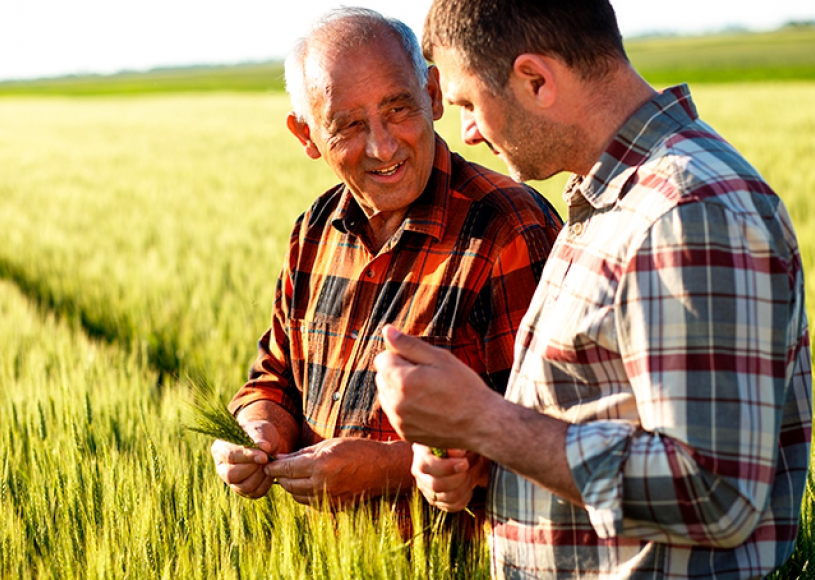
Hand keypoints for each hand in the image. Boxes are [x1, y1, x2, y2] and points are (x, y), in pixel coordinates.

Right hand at [211, 419, 278, 498]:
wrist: (267, 445)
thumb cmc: (259, 434)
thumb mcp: (259, 429)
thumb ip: (259, 436)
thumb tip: (264, 447)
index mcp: (220, 449)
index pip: (229, 455)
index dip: (247, 456)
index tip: (264, 455)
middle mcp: (222, 467)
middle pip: (231, 475)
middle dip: (253, 468)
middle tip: (266, 459)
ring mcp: (232, 481)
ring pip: (243, 486)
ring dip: (260, 476)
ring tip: (268, 464)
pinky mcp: (244, 490)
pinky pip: (254, 493)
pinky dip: (265, 484)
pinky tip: (270, 472)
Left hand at [264, 437, 411, 506]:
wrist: (382, 469)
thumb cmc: (357, 450)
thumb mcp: (329, 444)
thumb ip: (303, 453)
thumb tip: (280, 459)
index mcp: (321, 465)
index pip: (287, 469)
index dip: (273, 467)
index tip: (267, 464)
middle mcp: (322, 484)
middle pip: (288, 484)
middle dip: (280, 476)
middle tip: (278, 468)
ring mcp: (328, 499)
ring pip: (297, 496)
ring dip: (291, 486)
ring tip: (293, 475)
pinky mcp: (333, 508)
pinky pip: (309, 503)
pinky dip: (304, 494)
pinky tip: (308, 484)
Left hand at [374, 325, 501, 448]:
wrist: (480, 423)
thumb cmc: (464, 386)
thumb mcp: (439, 358)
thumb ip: (409, 344)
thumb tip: (386, 331)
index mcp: (402, 381)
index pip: (382, 358)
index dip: (401, 355)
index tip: (421, 362)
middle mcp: (395, 403)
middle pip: (381, 377)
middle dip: (397, 372)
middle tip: (426, 376)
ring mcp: (399, 420)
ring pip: (386, 395)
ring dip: (399, 390)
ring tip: (427, 392)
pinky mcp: (404, 432)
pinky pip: (395, 413)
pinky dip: (405, 407)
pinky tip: (427, 407)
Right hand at [412, 445, 489, 512]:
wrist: (459, 451)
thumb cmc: (457, 441)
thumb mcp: (456, 437)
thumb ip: (456, 442)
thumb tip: (458, 453)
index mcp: (421, 452)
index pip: (427, 464)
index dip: (447, 467)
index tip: (465, 463)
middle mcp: (419, 472)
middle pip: (436, 485)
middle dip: (459, 478)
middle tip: (469, 467)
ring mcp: (426, 487)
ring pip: (446, 497)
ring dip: (465, 487)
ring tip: (471, 473)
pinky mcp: (436, 500)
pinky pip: (452, 506)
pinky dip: (465, 497)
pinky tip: (469, 485)